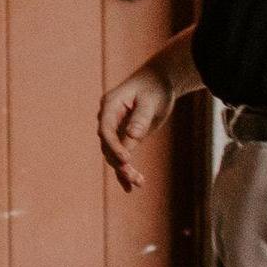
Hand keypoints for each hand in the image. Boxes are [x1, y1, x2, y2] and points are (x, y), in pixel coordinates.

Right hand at [95, 43, 193, 193]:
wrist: (160, 81)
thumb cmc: (155, 87)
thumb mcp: (151, 101)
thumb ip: (141, 118)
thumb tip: (132, 136)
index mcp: (110, 105)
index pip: (106, 130)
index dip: (114, 146)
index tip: (126, 159)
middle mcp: (109, 118)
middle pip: (108, 145)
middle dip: (119, 162)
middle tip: (134, 177)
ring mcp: (116, 128)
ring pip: (114, 153)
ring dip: (124, 170)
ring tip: (139, 183)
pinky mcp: (125, 136)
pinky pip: (122, 155)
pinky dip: (127, 169)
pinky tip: (134, 185)